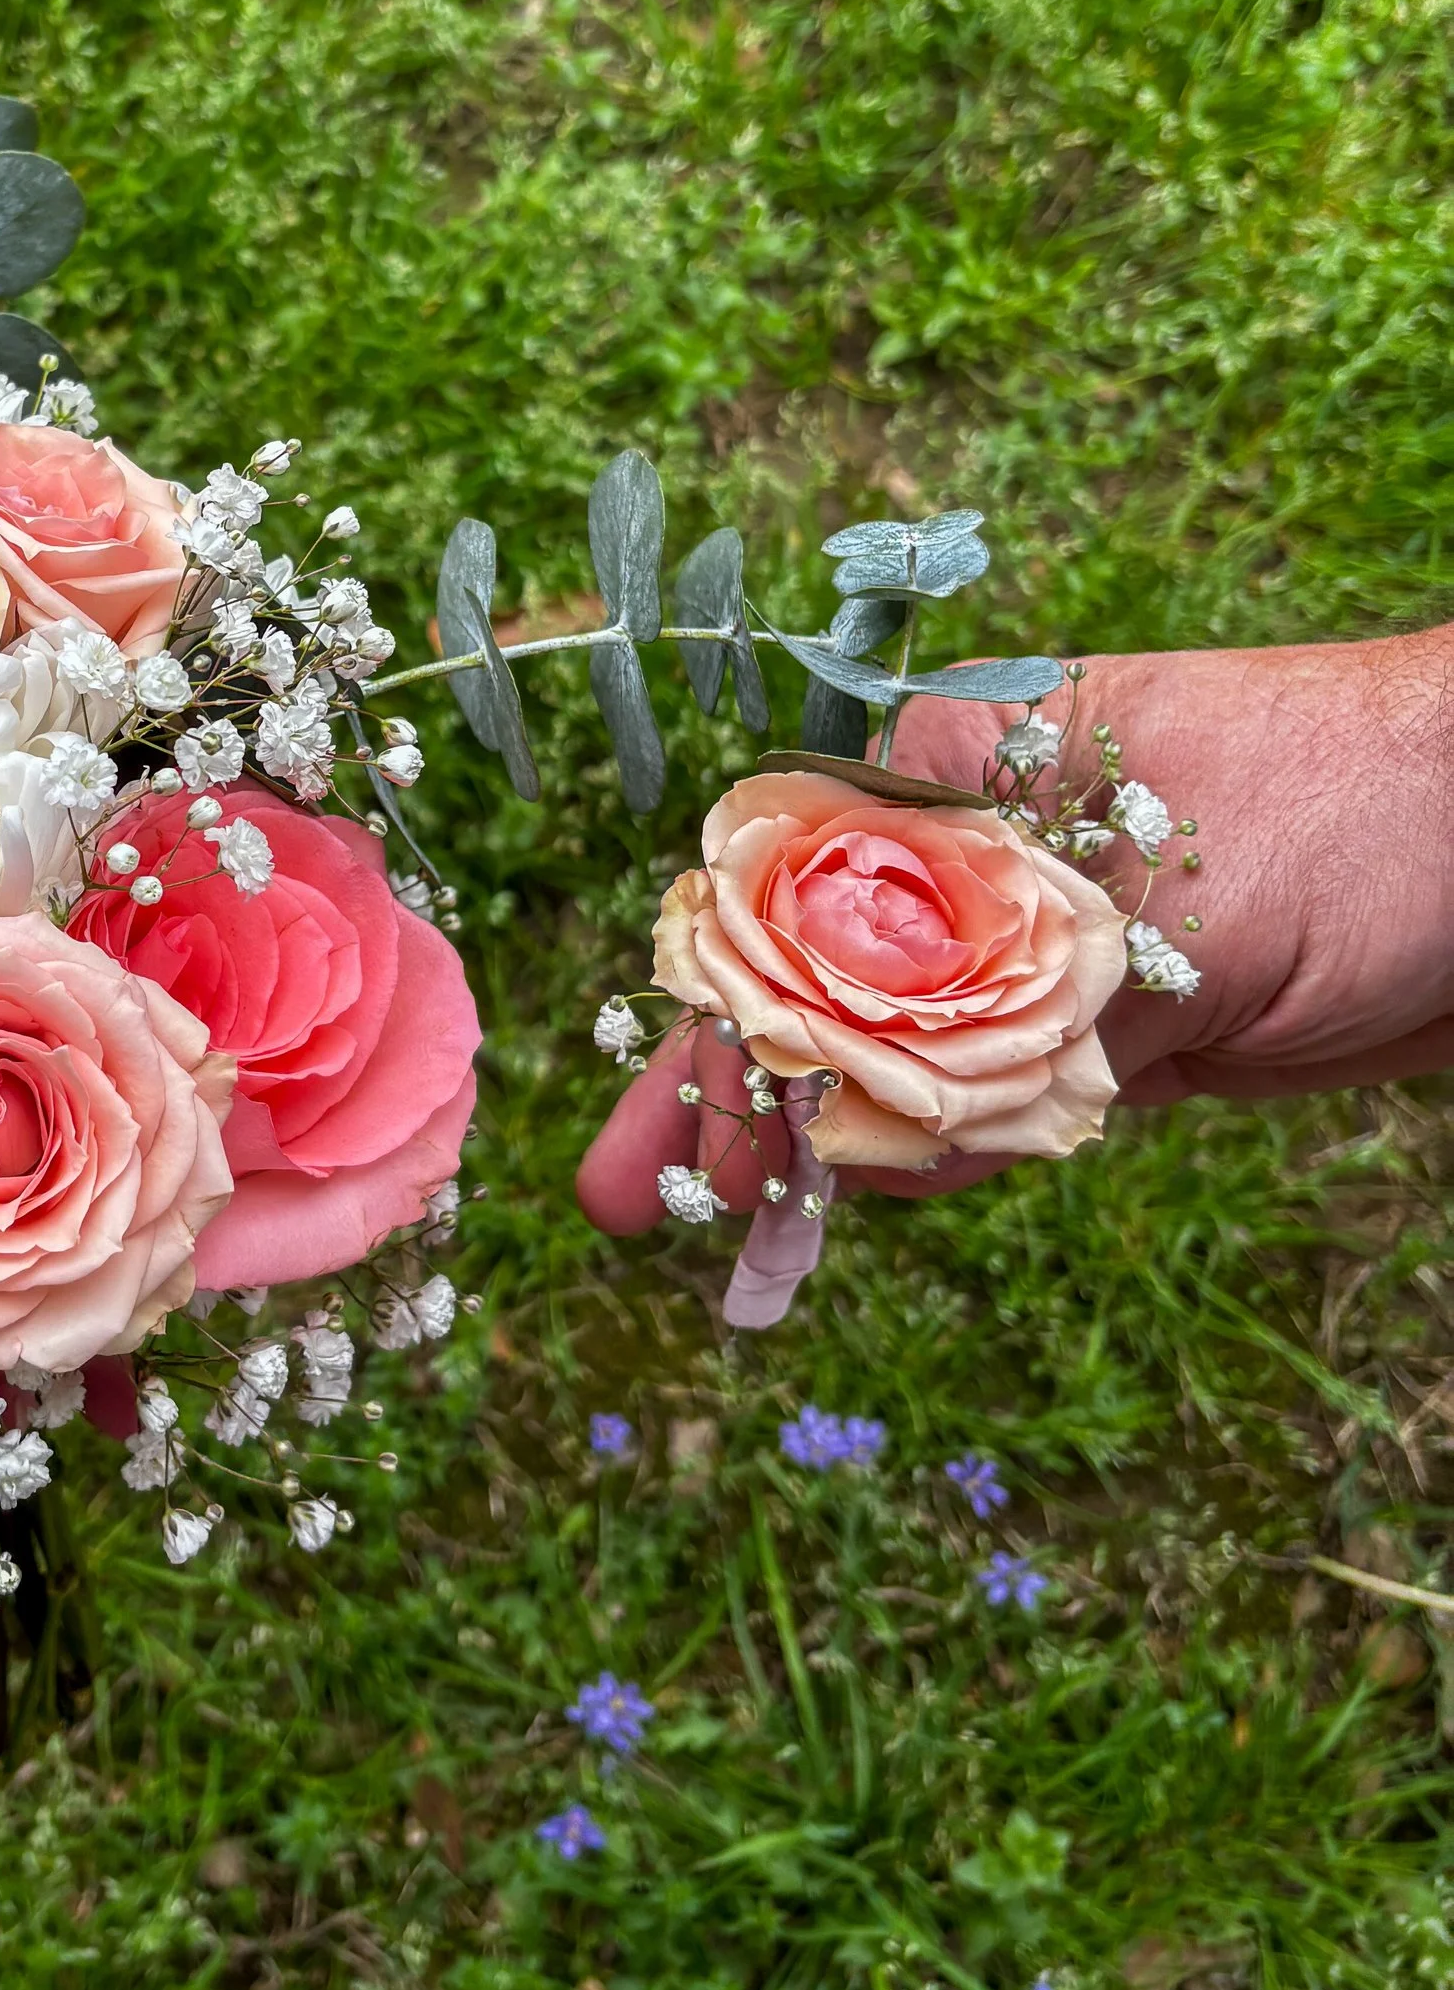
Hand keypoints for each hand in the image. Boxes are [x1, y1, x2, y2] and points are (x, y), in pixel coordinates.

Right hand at [576, 627, 1453, 1235]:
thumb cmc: (1362, 808)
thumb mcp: (1163, 895)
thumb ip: (1016, 1007)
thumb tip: (875, 1118)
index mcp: (973, 759)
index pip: (792, 887)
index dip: (725, 1015)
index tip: (693, 1126)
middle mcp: (993, 850)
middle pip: (817, 981)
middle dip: (725, 1091)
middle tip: (627, 1200)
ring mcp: (1057, 942)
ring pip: (901, 1056)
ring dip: (814, 1140)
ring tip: (726, 1230)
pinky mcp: (1124, 1026)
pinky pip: (999, 1101)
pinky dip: (935, 1153)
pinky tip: (861, 1194)